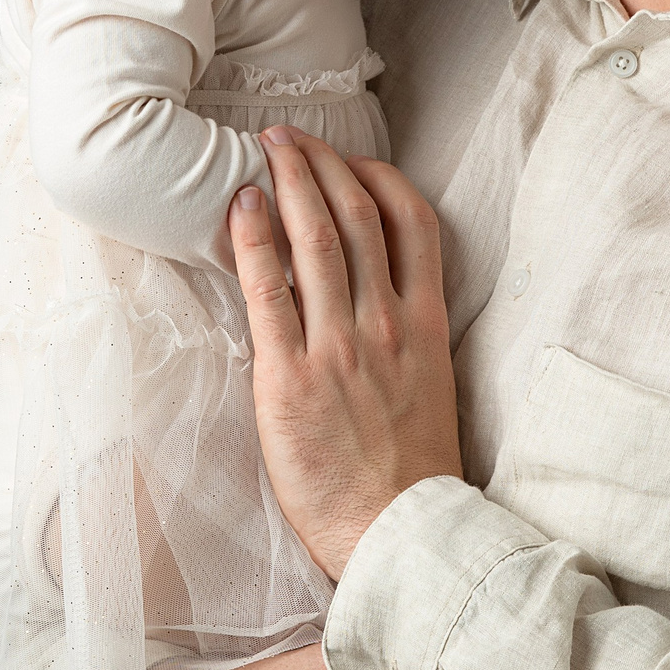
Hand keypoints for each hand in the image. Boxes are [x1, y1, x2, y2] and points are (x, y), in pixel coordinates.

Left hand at [231, 127, 463, 579]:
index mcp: (426, 325)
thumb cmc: (408, 474)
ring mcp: (339, 347)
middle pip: (356, 215)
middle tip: (288, 135)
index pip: (413, 223)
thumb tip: (372, 297)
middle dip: (321, 163)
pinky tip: (240, 208)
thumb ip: (406, 336)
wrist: (397, 535)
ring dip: (288, 183)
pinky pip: (268, 291)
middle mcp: (385, 324)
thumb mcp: (429, 389)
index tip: (350, 158)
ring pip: (315, 239)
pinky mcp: (290, 378)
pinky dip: (254, 240)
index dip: (378, 177)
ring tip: (262, 150)